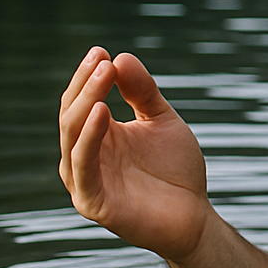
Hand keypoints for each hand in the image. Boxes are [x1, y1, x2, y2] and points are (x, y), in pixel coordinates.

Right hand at [58, 47, 210, 260]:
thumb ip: (143, 92)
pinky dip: (89, 137)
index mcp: (97, 136)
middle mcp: (84, 156)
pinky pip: (83, 165)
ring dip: (86, 103)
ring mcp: (85, 180)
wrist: (195, 216)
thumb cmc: (175, 170)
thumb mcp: (162, 121)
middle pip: (72, 114)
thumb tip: (120, 57)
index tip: (101, 51)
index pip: (80, 101)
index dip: (87, 76)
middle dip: (86, 84)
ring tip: (102, 75)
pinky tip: (101, 112)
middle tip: (101, 59)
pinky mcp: (92, 201)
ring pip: (72, 136)